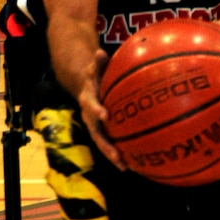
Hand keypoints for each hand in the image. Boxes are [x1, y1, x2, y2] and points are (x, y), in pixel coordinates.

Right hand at [78, 53, 125, 168]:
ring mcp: (95, 126)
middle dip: (106, 146)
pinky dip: (120, 153)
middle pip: (96, 134)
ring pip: (103, 143)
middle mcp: (89, 117)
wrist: (84, 87)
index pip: (90, 105)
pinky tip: (135, 162)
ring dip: (112, 156)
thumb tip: (100, 52)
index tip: (106, 115)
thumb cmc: (95, 75)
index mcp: (87, 100)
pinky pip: (111, 143)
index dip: (96, 110)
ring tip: (126, 167)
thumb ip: (98, 63)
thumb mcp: (94, 67)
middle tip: (117, 156)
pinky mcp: (103, 132)